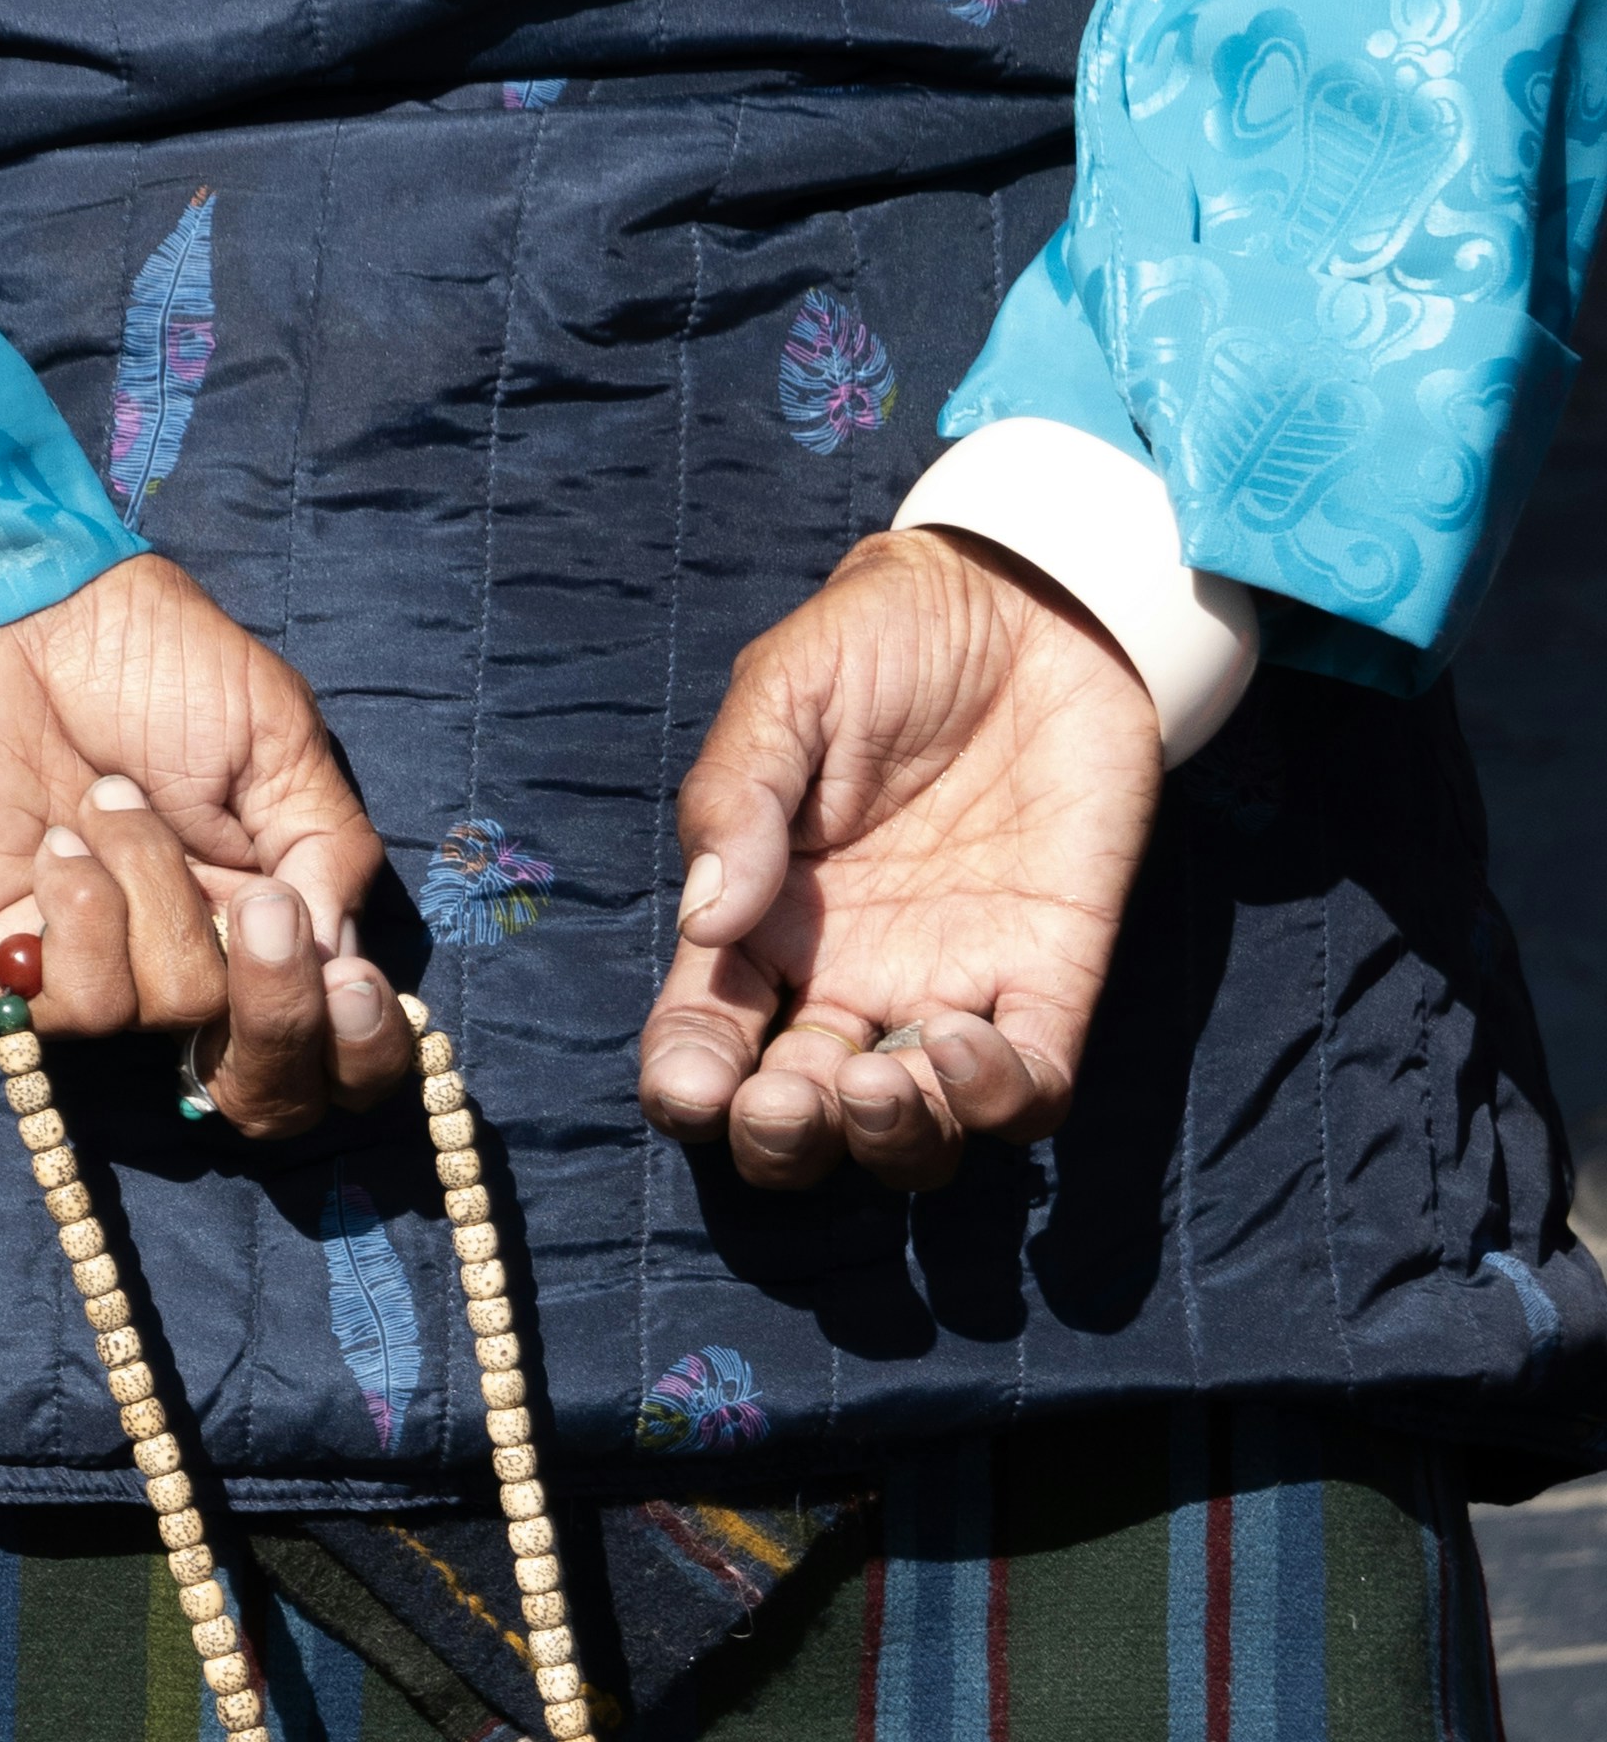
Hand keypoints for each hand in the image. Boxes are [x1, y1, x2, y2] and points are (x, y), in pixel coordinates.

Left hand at [0, 552, 414, 1137]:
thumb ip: (329, 854)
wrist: (22, 619)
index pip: (335, 1055)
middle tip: (260, 903)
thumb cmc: (156, 665)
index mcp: (273, 924)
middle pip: (263, 1090)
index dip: (359, 1049)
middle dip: (278, 1011)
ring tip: (113, 799)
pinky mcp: (13, 974)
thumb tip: (334, 961)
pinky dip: (86, 911)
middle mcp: (194, 971)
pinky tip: (60, 842)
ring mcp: (103, 978)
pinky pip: (84, 1005)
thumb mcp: (281, 741)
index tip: (352, 983)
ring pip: (178, 1013)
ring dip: (157, 887)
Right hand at [637, 528, 1160, 1190]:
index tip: (698, 1089)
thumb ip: (737, 799)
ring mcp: (951, 986)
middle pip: (801, 1124)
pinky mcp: (1052, 975)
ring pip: (913, 1137)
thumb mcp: (785, 693)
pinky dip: (995, 1099)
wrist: (1035, 597)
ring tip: (884, 1078)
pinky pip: (1029, 1090)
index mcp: (762, 927)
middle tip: (792, 1099)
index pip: (704, 1045)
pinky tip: (966, 1037)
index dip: (690, 1090)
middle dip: (783, 1143)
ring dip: (889, 1141)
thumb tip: (707, 919)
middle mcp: (849, 980)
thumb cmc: (887, 637)